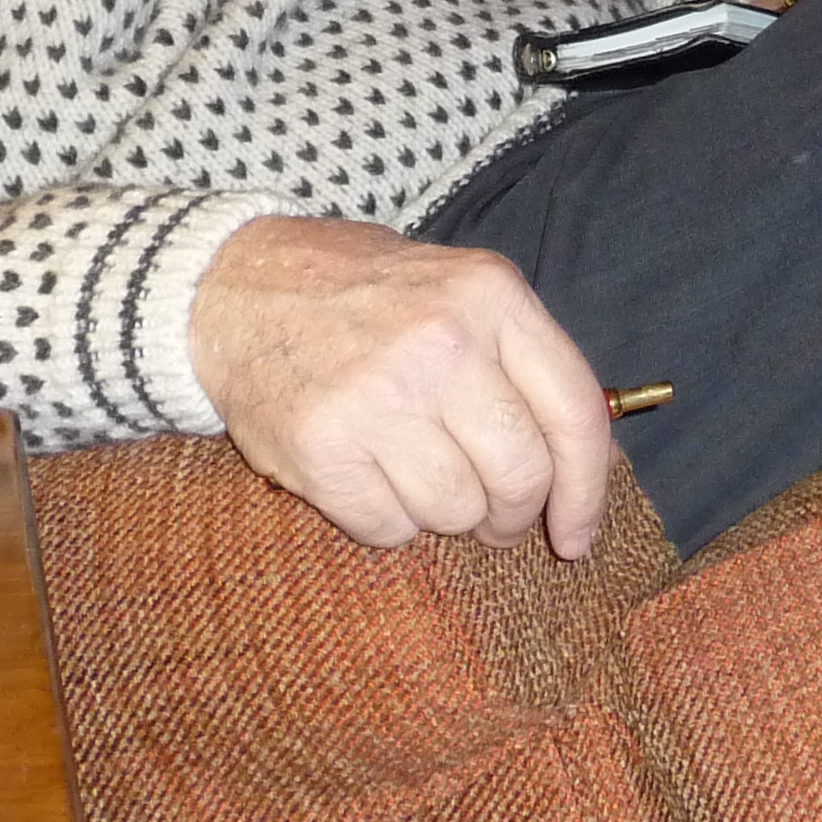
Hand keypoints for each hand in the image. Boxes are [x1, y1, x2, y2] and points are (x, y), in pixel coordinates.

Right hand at [188, 216, 614, 557]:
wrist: (235, 288)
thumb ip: (519, 359)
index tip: (576, 533)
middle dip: (512, 514)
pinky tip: (365, 477)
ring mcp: (380, 396)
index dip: (586, 489)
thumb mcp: (455, 288)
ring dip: (443, 514)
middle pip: (521, 475)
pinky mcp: (323, 447)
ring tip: (413, 474)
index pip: (574, 413)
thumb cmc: (361, 296)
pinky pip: (388, 529)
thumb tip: (584, 461)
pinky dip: (385, 521)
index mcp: (491, 295)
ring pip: (456, 511)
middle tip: (490, 517)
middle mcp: (444, 342)